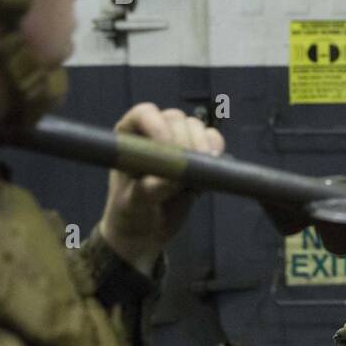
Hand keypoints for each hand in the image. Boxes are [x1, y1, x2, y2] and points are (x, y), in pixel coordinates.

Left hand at [98, 103, 223, 274]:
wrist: (147, 232)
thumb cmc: (130, 214)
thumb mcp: (132, 204)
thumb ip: (147, 189)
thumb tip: (173, 178)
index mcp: (129, 138)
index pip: (144, 114)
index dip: (158, 126)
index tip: (169, 148)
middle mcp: (153, 133)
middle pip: (175, 119)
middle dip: (185, 140)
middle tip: (190, 166)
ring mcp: (177, 142)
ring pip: (196, 127)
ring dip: (203, 145)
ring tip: (201, 170)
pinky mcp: (198, 154)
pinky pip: (213, 139)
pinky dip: (216, 149)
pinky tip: (211, 167)